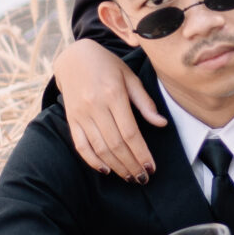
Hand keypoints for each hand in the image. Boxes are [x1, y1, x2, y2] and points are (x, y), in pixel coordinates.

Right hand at [55, 38, 164, 180]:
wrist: (73, 56)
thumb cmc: (107, 65)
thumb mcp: (130, 76)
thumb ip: (145, 102)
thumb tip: (162, 123)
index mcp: (113, 94)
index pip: (130, 132)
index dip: (141, 153)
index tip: (151, 167)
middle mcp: (95, 106)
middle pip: (115, 144)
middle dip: (131, 165)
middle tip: (143, 177)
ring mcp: (81, 114)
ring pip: (99, 148)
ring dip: (116, 166)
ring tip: (130, 177)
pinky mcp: (71, 119)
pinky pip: (80, 145)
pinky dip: (92, 161)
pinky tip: (106, 170)